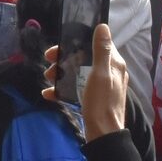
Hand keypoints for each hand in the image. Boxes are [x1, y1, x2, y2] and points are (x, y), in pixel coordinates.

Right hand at [40, 24, 127, 140]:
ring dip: (61, 73)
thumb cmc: (101, 103)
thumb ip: (101, 51)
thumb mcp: (100, 74)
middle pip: (84, 58)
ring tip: (48, 78)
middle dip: (65, 59)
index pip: (97, 44)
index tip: (61, 45)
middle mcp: (109, 72)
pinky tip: (48, 93)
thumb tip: (103, 27)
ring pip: (78, 73)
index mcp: (113, 64)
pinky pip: (76, 88)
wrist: (103, 134)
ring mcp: (101, 86)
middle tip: (49, 61)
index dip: (79, 41)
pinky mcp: (92, 98)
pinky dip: (62, 90)